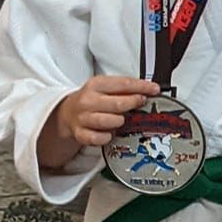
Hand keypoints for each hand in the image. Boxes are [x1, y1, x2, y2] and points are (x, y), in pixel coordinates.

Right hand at [39, 76, 161, 169]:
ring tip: (121, 119)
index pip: (123, 84)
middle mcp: (88, 101)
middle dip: (133, 104)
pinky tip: (109, 132)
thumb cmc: (93, 100)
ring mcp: (83, 118)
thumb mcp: (105, 87)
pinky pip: (99, 138)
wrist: (67, 112)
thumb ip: (125, 89)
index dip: (142, 87)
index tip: (155, 90)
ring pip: (110, 121)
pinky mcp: (81, 134)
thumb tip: (150, 90)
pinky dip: (107, 136)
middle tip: (140, 104)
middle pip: (118, 104)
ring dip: (120, 121)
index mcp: (95, 85)